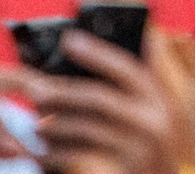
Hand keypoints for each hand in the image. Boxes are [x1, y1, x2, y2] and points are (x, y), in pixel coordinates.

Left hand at [17, 32, 176, 173]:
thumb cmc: (152, 147)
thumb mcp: (159, 112)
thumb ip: (151, 78)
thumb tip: (145, 35)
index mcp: (159, 100)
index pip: (126, 68)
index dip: (97, 52)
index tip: (69, 39)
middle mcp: (152, 122)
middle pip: (98, 98)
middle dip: (63, 91)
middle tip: (35, 90)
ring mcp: (137, 149)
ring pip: (85, 129)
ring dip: (55, 125)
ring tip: (36, 125)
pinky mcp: (119, 171)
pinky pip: (78, 159)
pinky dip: (56, 156)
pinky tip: (42, 155)